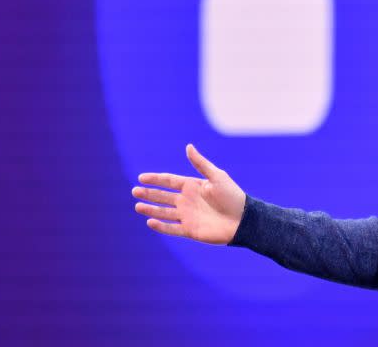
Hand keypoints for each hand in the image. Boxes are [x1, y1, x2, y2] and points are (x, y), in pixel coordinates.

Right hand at [132, 143, 246, 245]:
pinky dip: (161, 226)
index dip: (155, 179)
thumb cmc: (232, 196)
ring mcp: (187, 215)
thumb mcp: (216, 176)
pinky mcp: (190, 230)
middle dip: (149, 193)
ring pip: (164, 212)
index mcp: (192, 186)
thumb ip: (200, 164)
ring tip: (137, 206)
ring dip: (151, 209)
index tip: (141, 177)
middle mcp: (187, 200)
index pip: (169, 181)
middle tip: (134, 191)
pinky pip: (172, 228)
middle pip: (163, 196)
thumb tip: (188, 146)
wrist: (242, 220)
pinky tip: (150, 222)